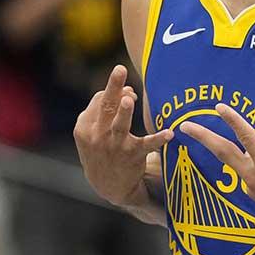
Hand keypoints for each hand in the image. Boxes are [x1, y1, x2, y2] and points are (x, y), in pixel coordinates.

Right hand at [74, 66, 172, 206]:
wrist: (107, 185)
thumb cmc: (101, 150)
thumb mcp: (93, 132)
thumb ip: (106, 110)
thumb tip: (127, 91)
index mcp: (85, 126)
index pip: (100, 100)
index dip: (114, 89)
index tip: (128, 90)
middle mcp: (98, 135)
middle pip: (106, 107)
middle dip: (113, 87)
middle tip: (120, 69)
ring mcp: (114, 146)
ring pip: (119, 125)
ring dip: (124, 112)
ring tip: (128, 99)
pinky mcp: (132, 156)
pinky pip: (147, 145)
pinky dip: (158, 139)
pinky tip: (169, 133)